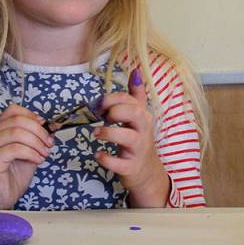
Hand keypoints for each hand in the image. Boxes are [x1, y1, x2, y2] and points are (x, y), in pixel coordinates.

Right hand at [0, 104, 53, 208]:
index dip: (31, 115)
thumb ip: (35, 137)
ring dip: (36, 143)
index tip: (44, 126)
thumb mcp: (29, 150)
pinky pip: (15, 149)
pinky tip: (37, 160)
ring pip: (16, 133)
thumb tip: (50, 127)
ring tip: (44, 154)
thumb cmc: (14, 173)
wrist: (1, 196)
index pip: (13, 110)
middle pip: (18, 121)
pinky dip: (31, 153)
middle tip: (48, 143)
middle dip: (39, 131)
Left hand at [94, 69, 169, 206]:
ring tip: (96, 133)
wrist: (147, 173)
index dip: (113, 98)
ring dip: (109, 133)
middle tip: (101, 116)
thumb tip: (135, 71)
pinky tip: (98, 155)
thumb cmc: (139, 141)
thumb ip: (136, 95)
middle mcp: (143, 130)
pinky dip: (107, 159)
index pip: (130, 100)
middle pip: (135, 113)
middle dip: (116, 110)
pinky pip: (120, 163)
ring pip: (129, 137)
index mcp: (143, 116)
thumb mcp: (139, 117)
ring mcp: (138, 149)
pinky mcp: (131, 167)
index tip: (100, 105)